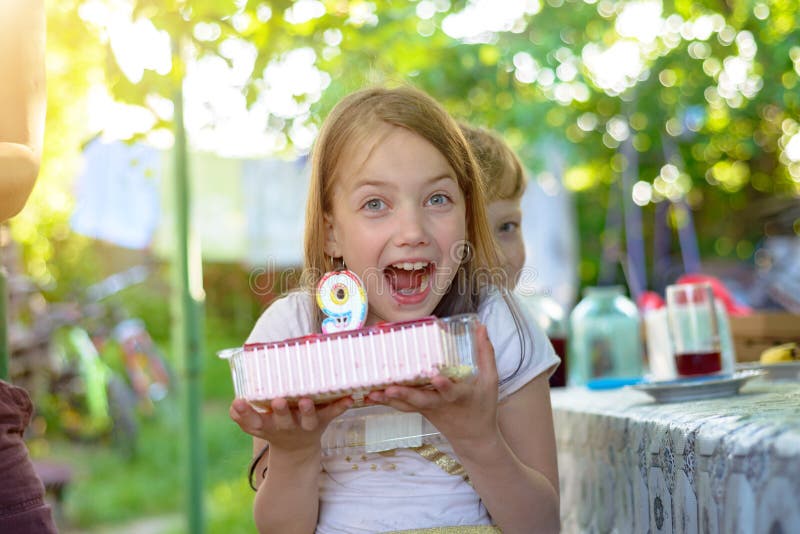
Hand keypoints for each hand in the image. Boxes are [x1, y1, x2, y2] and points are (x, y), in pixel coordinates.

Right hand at [229, 396, 352, 453]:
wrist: (297, 450)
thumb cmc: (273, 427)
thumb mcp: (255, 424)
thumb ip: (243, 415)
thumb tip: (235, 403)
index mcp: (267, 426)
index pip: (251, 422)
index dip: (244, 413)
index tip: (239, 402)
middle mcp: (286, 427)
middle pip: (282, 421)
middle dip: (280, 412)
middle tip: (278, 401)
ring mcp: (305, 425)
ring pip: (308, 420)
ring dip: (308, 411)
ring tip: (308, 401)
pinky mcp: (322, 421)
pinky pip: (332, 414)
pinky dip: (341, 406)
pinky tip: (349, 398)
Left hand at [366, 324, 499, 445]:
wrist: (473, 438)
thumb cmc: (483, 406)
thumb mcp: (490, 380)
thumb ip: (486, 353)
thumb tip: (481, 326)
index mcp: (459, 396)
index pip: (451, 391)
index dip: (444, 386)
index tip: (436, 378)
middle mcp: (441, 404)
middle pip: (421, 400)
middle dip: (404, 395)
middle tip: (389, 389)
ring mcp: (428, 409)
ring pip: (407, 405)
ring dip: (389, 400)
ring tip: (371, 393)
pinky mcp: (420, 411)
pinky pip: (403, 406)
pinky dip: (388, 401)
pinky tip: (372, 394)